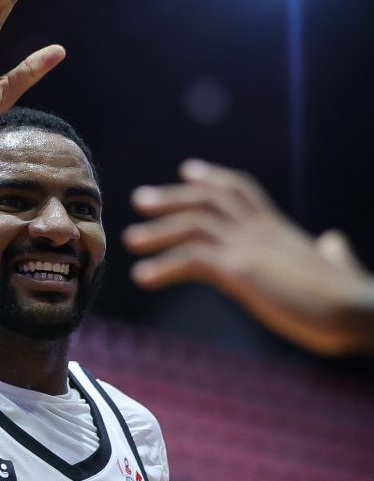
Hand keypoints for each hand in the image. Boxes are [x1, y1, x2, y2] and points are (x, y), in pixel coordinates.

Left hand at [123, 159, 373, 355]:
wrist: (362, 310)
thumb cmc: (351, 297)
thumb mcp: (336, 267)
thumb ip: (332, 252)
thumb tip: (334, 242)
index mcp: (278, 229)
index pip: (242, 189)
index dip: (213, 177)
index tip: (188, 169)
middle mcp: (261, 230)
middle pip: (209, 198)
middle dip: (172, 197)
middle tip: (140, 199)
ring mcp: (251, 246)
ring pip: (194, 224)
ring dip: (158, 231)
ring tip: (130, 241)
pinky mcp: (243, 270)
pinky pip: (192, 259)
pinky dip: (164, 266)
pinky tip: (143, 277)